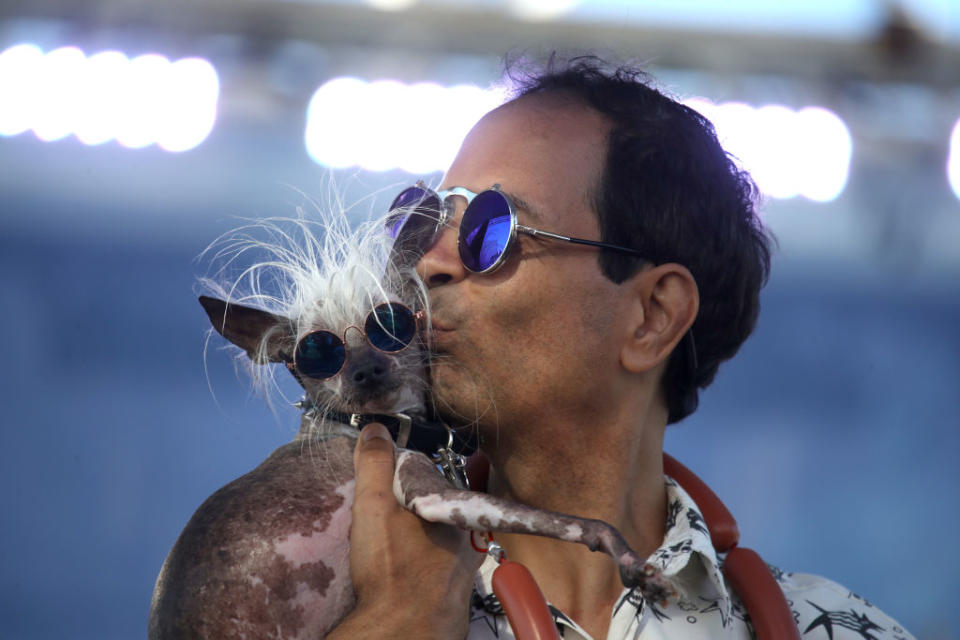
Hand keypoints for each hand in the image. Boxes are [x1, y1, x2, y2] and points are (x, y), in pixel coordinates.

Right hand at [328, 423, 483, 638]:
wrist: (404, 630)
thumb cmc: (391, 569)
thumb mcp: (374, 507)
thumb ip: (375, 465)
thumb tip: (377, 430)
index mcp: (453, 505)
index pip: (427, 474)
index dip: (400, 477)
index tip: (381, 487)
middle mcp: (467, 532)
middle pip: (434, 505)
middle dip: (411, 505)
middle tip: (382, 518)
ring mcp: (465, 563)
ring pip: (438, 535)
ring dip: (418, 535)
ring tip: (389, 546)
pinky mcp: (456, 591)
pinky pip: (438, 565)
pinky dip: (422, 562)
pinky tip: (401, 569)